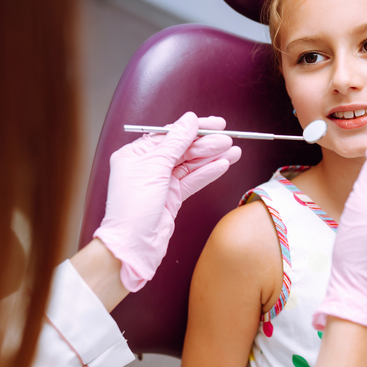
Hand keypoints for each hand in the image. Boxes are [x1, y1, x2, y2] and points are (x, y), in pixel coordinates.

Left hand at [94, 112, 240, 291]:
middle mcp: (148, 166)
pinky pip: (193, 180)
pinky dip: (208, 173)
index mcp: (136, 154)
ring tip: (233, 151)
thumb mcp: (155, 168)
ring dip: (212, 157)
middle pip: (182, 148)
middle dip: (206, 143)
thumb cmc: (133, 208)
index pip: (169, 134)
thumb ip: (175, 142)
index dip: (193, 128)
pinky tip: (223, 165)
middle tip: (228, 139)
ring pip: (191, 165)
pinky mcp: (173, 198)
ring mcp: (162, 182)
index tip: (214, 124)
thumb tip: (189, 120)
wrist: (134, 245)